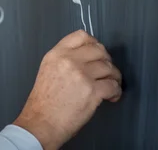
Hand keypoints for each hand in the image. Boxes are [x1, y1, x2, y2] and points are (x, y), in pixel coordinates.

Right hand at [13, 30, 121, 149]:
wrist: (41, 122)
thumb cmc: (43, 102)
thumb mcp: (47, 70)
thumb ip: (64, 60)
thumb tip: (86, 58)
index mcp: (56, 54)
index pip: (81, 36)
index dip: (93, 43)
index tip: (97, 53)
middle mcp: (68, 60)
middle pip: (99, 50)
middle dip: (107, 60)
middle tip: (106, 71)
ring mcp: (81, 74)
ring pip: (109, 67)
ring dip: (114, 77)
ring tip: (110, 85)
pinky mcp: (92, 91)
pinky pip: (113, 85)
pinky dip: (116, 92)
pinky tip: (111, 96)